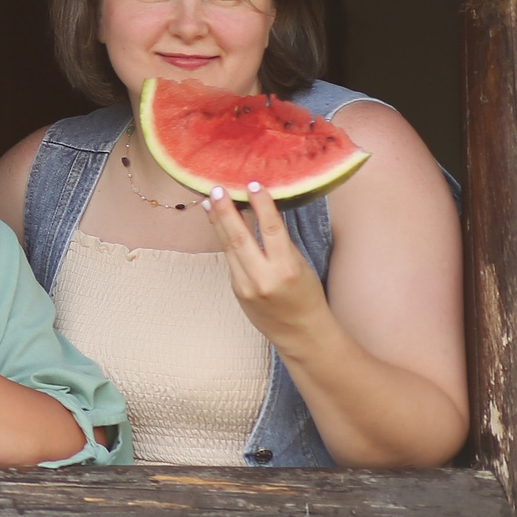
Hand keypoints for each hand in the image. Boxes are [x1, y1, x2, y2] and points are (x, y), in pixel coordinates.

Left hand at [203, 182, 331, 347]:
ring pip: (228, 247)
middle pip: (239, 237)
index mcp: (287, 268)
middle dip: (226, 210)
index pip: (271, 229)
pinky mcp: (236, 290)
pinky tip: (218, 225)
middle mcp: (263, 277)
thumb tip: (262, 213)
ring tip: (210, 201)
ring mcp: (245, 285)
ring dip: (217, 222)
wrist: (300, 332)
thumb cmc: (307, 295)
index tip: (253, 184)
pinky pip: (230, 260)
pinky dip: (223, 240)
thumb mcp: (301, 265)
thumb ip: (280, 243)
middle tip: (217, 188)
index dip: (261, 204)